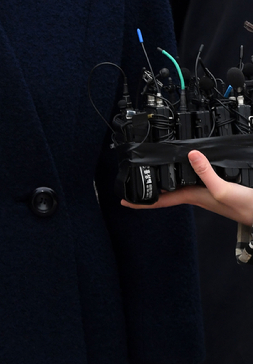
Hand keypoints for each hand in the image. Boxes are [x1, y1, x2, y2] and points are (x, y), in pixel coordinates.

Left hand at [121, 149, 252, 223]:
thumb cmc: (245, 208)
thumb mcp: (223, 188)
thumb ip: (206, 172)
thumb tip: (190, 155)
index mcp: (193, 197)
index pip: (160, 200)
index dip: (141, 202)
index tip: (124, 201)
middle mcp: (197, 195)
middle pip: (167, 192)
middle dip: (150, 188)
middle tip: (133, 182)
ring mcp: (207, 191)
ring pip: (179, 184)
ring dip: (165, 180)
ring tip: (152, 172)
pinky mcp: (218, 186)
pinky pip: (195, 178)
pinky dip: (186, 172)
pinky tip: (187, 167)